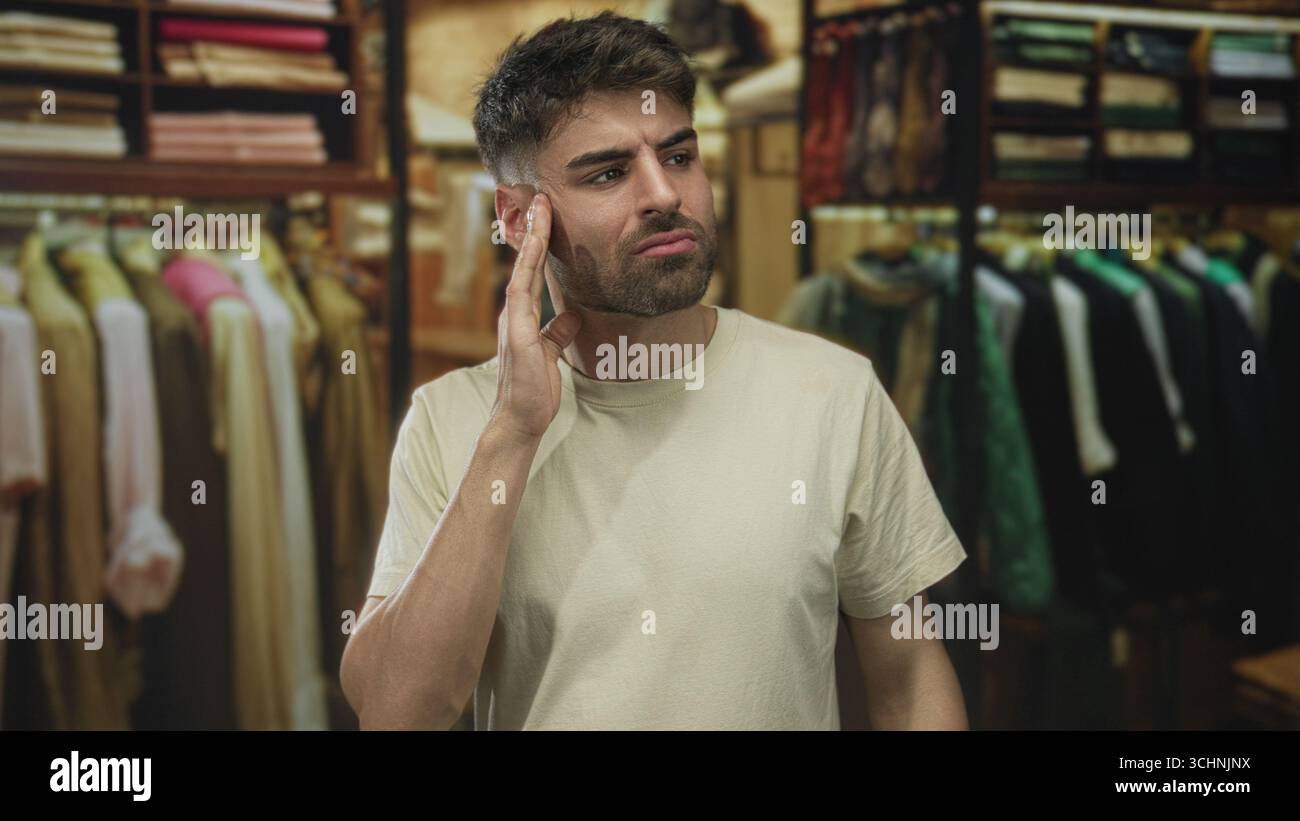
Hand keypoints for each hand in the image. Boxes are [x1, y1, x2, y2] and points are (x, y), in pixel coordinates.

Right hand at [490, 193, 581, 441]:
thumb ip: (558, 332)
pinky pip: (521, 294)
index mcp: (523, 317)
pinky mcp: (517, 334)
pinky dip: (525, 268)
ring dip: (530, 239)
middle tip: (540, 198)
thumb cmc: (535, 389)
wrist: (521, 418)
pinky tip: (533, 248)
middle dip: (532, 230)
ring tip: (539, 210)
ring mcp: (513, 322)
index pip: (531, 272)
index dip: (539, 244)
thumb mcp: (553, 353)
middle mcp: (514, 314)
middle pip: (524, 263)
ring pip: (521, 270)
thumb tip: (571, 314)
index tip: (546, 216)